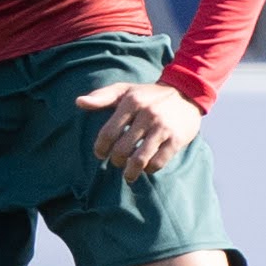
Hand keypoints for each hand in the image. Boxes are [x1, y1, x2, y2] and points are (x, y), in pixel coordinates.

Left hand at [77, 79, 201, 178]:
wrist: (187, 94)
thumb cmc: (148, 95)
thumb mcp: (125, 90)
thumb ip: (102, 97)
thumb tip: (78, 102)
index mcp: (131, 102)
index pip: (108, 132)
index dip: (100, 148)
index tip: (100, 153)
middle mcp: (147, 114)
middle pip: (122, 149)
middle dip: (115, 160)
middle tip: (116, 161)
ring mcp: (162, 128)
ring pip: (139, 159)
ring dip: (130, 172)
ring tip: (128, 175)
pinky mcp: (176, 140)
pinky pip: (158, 162)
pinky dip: (148, 169)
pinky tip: (146, 168)